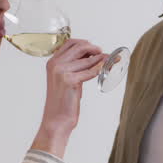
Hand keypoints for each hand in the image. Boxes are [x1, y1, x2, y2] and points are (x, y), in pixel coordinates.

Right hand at [33, 38, 105, 156]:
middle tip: (105, 54)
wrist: (57, 119)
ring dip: (102, 60)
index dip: (85, 43)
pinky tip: (106, 69)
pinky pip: (90, 71)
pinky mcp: (69, 80)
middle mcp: (55, 64)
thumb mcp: (68, 79)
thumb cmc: (64, 101)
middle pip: (79, 47)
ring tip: (111, 61)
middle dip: (95, 49)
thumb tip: (94, 55)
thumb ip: (76, 66)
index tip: (95, 49)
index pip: (70, 43)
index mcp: (52, 62)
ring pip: (88, 60)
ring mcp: (61, 71)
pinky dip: (100, 69)